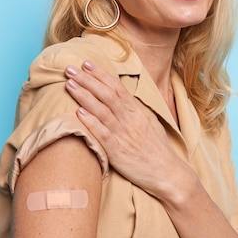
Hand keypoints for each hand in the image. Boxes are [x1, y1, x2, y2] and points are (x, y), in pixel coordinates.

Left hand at [64, 61, 189, 200]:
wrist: (167, 173)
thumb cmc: (157, 150)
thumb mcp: (150, 124)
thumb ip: (135, 112)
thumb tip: (122, 100)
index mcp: (138, 112)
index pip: (118, 88)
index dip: (101, 75)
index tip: (87, 64)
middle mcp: (131, 120)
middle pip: (107, 94)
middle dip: (88, 80)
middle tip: (70, 68)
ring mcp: (124, 135)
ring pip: (102, 110)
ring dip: (85, 96)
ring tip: (70, 84)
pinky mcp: (118, 152)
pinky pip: (103, 134)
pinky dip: (91, 122)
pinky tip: (79, 112)